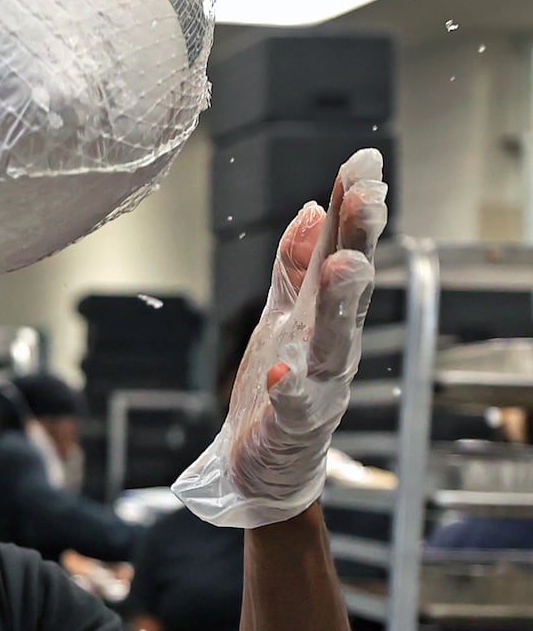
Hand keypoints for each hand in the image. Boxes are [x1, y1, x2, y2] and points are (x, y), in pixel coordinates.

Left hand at [174, 148, 387, 527]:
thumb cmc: (277, 385)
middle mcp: (333, 346)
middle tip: (366, 197)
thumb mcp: (279, 315)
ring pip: (336, 340)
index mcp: (325, 314)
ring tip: (340, 267)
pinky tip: (282, 373)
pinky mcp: (294, 428)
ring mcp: (319, 386)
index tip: (362, 164)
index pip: (342, 251)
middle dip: (360, 241)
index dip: (352, 210)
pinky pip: (297, 408)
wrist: (263, 466)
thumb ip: (293, 267)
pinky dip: (292, 390)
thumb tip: (310, 209)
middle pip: (350, 288)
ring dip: (339, 303)